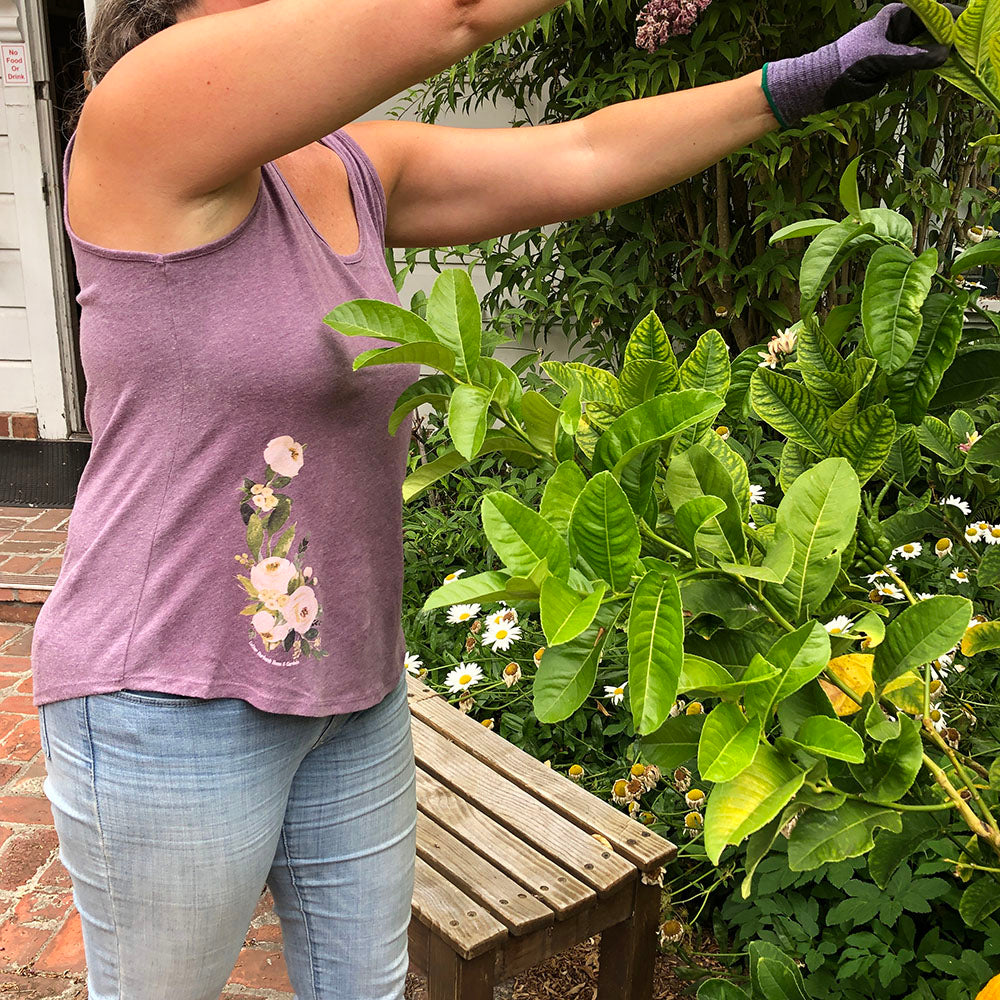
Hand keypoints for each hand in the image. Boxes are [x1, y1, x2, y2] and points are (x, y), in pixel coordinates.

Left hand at [763, 3, 962, 127]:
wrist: (820, 83)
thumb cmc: (846, 63)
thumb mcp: (882, 58)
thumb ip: (913, 58)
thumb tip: (943, 54)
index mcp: (896, 16)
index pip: (932, 13)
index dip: (949, 21)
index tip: (963, 32)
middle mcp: (898, 29)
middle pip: (931, 32)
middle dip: (941, 42)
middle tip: (958, 51)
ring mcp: (895, 47)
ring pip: (922, 52)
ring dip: (927, 59)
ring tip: (938, 62)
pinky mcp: (889, 65)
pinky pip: (910, 67)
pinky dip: (914, 71)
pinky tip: (919, 72)